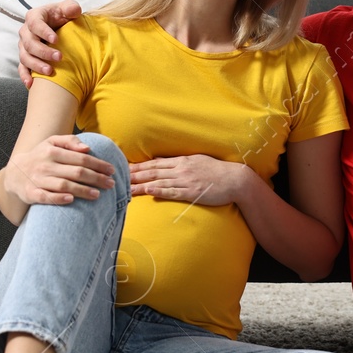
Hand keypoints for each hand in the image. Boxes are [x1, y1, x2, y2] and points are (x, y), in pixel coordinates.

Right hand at [3, 134, 115, 205]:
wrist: (14, 173)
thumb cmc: (40, 156)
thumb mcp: (51, 142)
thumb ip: (70, 141)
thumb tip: (87, 148)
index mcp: (52, 151)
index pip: (80, 158)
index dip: (98, 164)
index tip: (111, 170)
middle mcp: (45, 165)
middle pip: (76, 172)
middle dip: (96, 178)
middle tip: (111, 184)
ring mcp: (38, 180)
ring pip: (63, 185)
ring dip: (82, 190)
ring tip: (97, 195)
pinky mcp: (31, 193)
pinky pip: (45, 197)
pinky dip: (58, 198)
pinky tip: (71, 200)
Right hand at [18, 0, 83, 88]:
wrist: (60, 27)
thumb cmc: (64, 16)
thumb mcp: (68, 8)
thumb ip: (71, 7)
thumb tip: (74, 10)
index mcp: (34, 17)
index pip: (35, 23)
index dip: (44, 32)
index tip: (56, 40)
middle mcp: (26, 32)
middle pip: (29, 43)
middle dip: (43, 51)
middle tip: (59, 57)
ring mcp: (24, 46)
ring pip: (24, 57)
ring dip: (36, 65)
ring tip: (50, 72)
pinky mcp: (26, 58)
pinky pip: (22, 68)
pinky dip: (25, 76)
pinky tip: (31, 84)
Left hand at [129, 155, 249, 208]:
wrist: (235, 179)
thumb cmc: (218, 172)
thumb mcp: (198, 162)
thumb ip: (182, 163)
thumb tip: (167, 164)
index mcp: (182, 161)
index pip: (155, 163)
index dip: (139, 165)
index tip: (125, 167)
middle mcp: (181, 169)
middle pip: (152, 171)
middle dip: (134, 173)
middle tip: (118, 175)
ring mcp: (185, 180)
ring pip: (158, 181)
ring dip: (140, 184)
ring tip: (125, 187)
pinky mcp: (191, 192)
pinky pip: (172, 191)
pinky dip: (158, 190)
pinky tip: (147, 191)